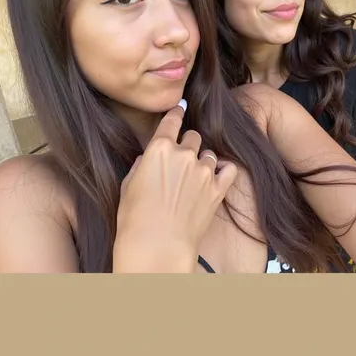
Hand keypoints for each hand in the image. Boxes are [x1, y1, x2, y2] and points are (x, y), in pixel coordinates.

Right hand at [113, 100, 237, 272]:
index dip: (176, 114)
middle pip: (192, 137)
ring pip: (209, 153)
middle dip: (187, 145)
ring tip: (196, 176)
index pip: (171, 121)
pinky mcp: (217, 189)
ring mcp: (203, 171)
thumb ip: (140, 167)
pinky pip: (228, 169)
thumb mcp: (127, 186)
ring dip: (203, 161)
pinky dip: (223, 171)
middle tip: (181, 160)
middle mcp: (183, 154)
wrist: (157, 245)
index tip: (180, 109)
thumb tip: (147, 160)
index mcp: (158, 148)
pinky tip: (216, 177)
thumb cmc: (135, 219)